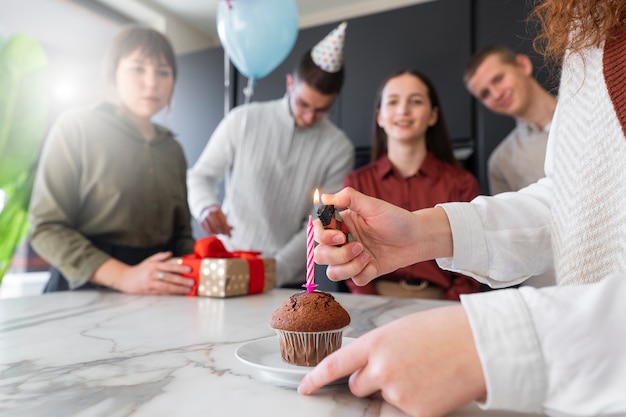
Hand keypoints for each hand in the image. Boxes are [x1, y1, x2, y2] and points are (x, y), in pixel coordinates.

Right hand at [95, 251, 194, 294]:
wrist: (126, 279)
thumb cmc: (140, 269)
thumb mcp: (149, 260)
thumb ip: (160, 256)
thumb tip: (171, 253)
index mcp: (153, 265)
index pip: (169, 266)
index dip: (179, 268)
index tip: (189, 270)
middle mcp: (152, 274)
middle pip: (169, 277)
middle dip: (181, 280)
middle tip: (192, 282)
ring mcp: (151, 284)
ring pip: (166, 287)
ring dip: (178, 289)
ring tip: (188, 289)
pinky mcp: (149, 291)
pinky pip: (162, 293)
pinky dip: (171, 293)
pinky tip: (179, 293)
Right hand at [200, 205, 232, 236]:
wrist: (205, 209)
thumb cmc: (216, 214)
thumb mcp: (222, 215)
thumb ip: (227, 222)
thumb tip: (233, 228)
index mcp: (217, 210)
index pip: (223, 221)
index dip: (226, 228)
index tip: (229, 233)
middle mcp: (210, 213)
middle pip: (218, 225)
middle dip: (223, 231)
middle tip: (226, 235)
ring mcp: (205, 217)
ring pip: (212, 228)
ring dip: (218, 233)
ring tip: (221, 234)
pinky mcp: (201, 222)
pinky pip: (207, 230)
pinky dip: (212, 233)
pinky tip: (215, 233)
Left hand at [298, 305, 485, 416]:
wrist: (480, 344)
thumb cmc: (444, 330)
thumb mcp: (401, 329)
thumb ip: (379, 348)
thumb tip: (369, 366)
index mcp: (375, 344)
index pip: (335, 364)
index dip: (316, 378)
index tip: (305, 387)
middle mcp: (381, 370)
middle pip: (357, 386)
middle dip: (370, 380)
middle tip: (399, 366)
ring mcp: (398, 393)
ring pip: (385, 398)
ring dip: (397, 389)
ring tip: (424, 371)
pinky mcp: (417, 412)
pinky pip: (407, 411)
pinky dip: (418, 402)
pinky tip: (434, 385)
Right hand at [313, 187, 452, 285]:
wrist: (417, 238)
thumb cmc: (396, 219)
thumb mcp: (373, 205)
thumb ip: (348, 198)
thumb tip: (324, 197)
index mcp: (341, 224)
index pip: (317, 232)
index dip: (323, 237)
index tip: (340, 235)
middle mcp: (343, 242)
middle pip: (320, 255)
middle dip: (336, 255)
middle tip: (358, 246)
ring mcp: (352, 258)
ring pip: (333, 272)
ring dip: (348, 266)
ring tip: (366, 256)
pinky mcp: (364, 271)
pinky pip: (354, 280)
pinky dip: (362, 274)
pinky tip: (373, 264)